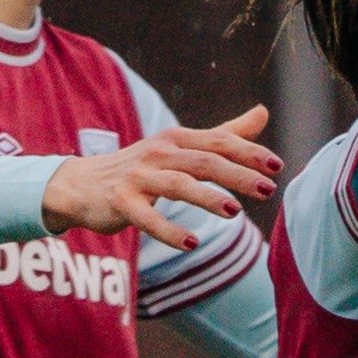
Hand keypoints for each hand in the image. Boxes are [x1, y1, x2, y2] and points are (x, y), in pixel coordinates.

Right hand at [42, 105, 278, 248]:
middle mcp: (159, 153)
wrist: (80, 184)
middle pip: (204, 162)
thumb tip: (264, 113)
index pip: (219, 142)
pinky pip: (147, 218)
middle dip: (238, 175)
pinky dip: (169, 230)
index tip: (278, 166)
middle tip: (268, 189)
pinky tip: (192, 244)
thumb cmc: (140, 166)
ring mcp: (139, 177)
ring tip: (234, 212)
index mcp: (177, 139)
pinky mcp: (121, 202)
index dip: (249, 153)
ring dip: (206, 198)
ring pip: (178, 185)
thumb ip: (224, 133)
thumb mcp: (181, 146)